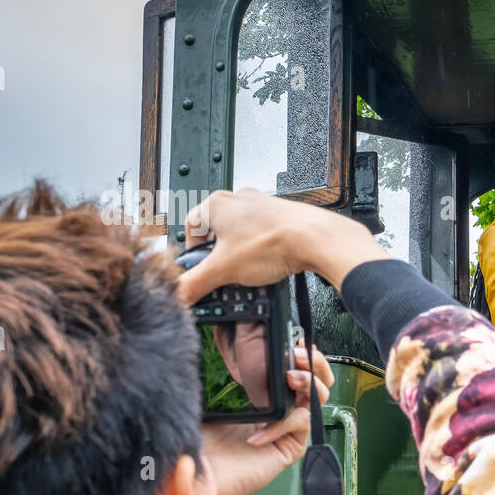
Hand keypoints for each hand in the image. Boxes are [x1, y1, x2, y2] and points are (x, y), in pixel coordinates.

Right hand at [177, 190, 386, 304]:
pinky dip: (262, 249)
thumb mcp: (223, 270)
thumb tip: (178, 295)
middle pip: (216, 230)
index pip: (189, 226)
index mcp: (217, 204)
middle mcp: (239, 199)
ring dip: (241, 252)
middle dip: (218, 254)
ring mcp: (262, 205)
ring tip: (248, 269)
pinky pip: (263, 234)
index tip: (199, 268)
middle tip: (224, 271)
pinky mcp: (282, 215)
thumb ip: (195, 284)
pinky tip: (268, 263)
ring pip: (240, 231)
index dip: (192, 251)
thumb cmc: (274, 243)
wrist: (316, 239)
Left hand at [202, 344, 334, 494]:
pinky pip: (302, 424)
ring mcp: (290, 430)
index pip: (297, 372)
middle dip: (315, 364)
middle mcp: (284, 413)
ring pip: (318, 399)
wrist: (200, 475)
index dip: (303, 356)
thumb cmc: (203, 442)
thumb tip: (233, 348)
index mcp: (268, 399)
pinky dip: (284, 422)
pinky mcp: (292, 448)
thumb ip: (227, 376)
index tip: (296, 343)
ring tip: (292, 378)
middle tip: (300, 355)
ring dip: (309, 384)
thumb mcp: (214, 400)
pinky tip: (259, 432)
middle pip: (318, 383)